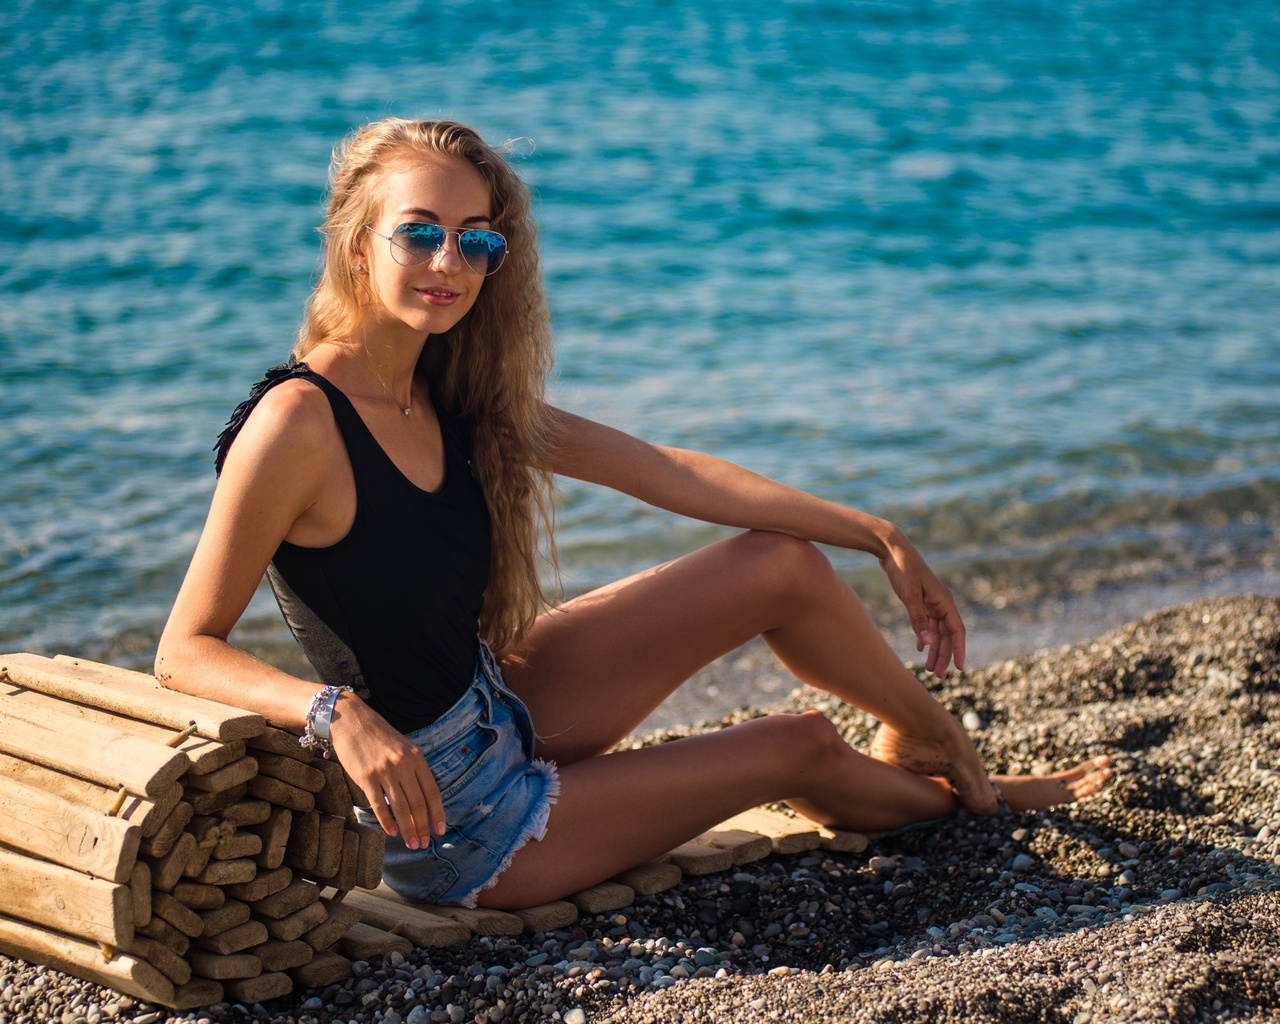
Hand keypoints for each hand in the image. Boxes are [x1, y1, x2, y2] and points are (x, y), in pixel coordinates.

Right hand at [329, 695, 444, 848]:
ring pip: (400, 807)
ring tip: (412, 844)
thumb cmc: (379, 736)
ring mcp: (384, 771)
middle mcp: (403, 765)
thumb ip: (414, 769)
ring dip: (407, 828)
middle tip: (424, 844)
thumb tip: (422, 797)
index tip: (440, 830)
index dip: (437, 813)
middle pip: (418, 802)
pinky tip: (391, 832)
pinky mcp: (366, 777)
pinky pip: (379, 804)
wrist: (351, 721)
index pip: (432, 791)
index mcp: (416, 758)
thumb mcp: (404, 747)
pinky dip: (386, 820)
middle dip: (422, 826)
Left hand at [877, 527, 966, 676]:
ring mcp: (931, 602)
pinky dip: (924, 637)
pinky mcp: (920, 600)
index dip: (959, 650)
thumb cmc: (902, 569)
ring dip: (934, 649)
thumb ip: (918, 620)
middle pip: (947, 634)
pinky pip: (926, 624)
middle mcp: (941, 603)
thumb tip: (927, 644)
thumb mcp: (909, 596)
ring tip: (930, 668)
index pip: (957, 630)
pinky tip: (920, 649)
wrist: (891, 549)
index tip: (960, 668)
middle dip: (944, 655)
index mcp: (944, 601)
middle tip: (939, 675)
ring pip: (936, 631)